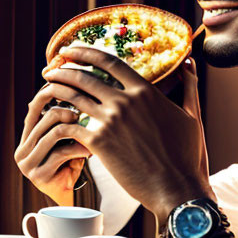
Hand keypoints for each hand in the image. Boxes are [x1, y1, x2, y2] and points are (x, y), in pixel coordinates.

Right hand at [15, 87, 90, 205]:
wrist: (71, 195)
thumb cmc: (71, 163)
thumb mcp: (65, 140)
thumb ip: (63, 122)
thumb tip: (75, 89)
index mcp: (26, 138)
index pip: (34, 108)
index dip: (50, 94)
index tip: (71, 87)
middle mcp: (22, 150)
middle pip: (46, 119)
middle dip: (69, 113)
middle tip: (85, 114)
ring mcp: (27, 164)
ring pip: (53, 134)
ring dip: (76, 130)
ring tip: (91, 130)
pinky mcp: (37, 175)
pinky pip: (60, 153)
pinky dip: (79, 148)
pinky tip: (91, 149)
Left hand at [42, 48, 213, 222]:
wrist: (176, 188)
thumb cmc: (187, 155)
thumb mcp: (192, 115)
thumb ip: (189, 86)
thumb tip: (190, 63)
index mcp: (145, 91)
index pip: (109, 61)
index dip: (86, 52)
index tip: (72, 50)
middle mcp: (125, 101)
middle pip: (85, 76)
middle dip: (63, 69)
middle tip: (51, 68)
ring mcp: (110, 121)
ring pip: (73, 97)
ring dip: (56, 90)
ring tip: (46, 88)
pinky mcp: (99, 143)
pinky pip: (71, 125)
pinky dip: (60, 120)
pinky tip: (53, 121)